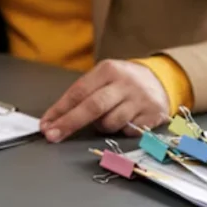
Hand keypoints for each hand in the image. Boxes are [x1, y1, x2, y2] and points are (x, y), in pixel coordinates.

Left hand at [39, 59, 169, 142]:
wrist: (161, 80)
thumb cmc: (122, 82)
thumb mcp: (103, 77)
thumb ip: (84, 94)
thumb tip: (56, 118)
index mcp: (107, 70)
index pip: (78, 92)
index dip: (60, 110)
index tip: (46, 124)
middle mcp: (124, 83)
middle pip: (92, 107)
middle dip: (69, 123)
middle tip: (52, 135)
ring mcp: (140, 100)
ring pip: (109, 122)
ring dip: (100, 126)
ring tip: (106, 117)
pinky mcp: (152, 116)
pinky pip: (126, 131)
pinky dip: (119, 130)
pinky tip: (124, 119)